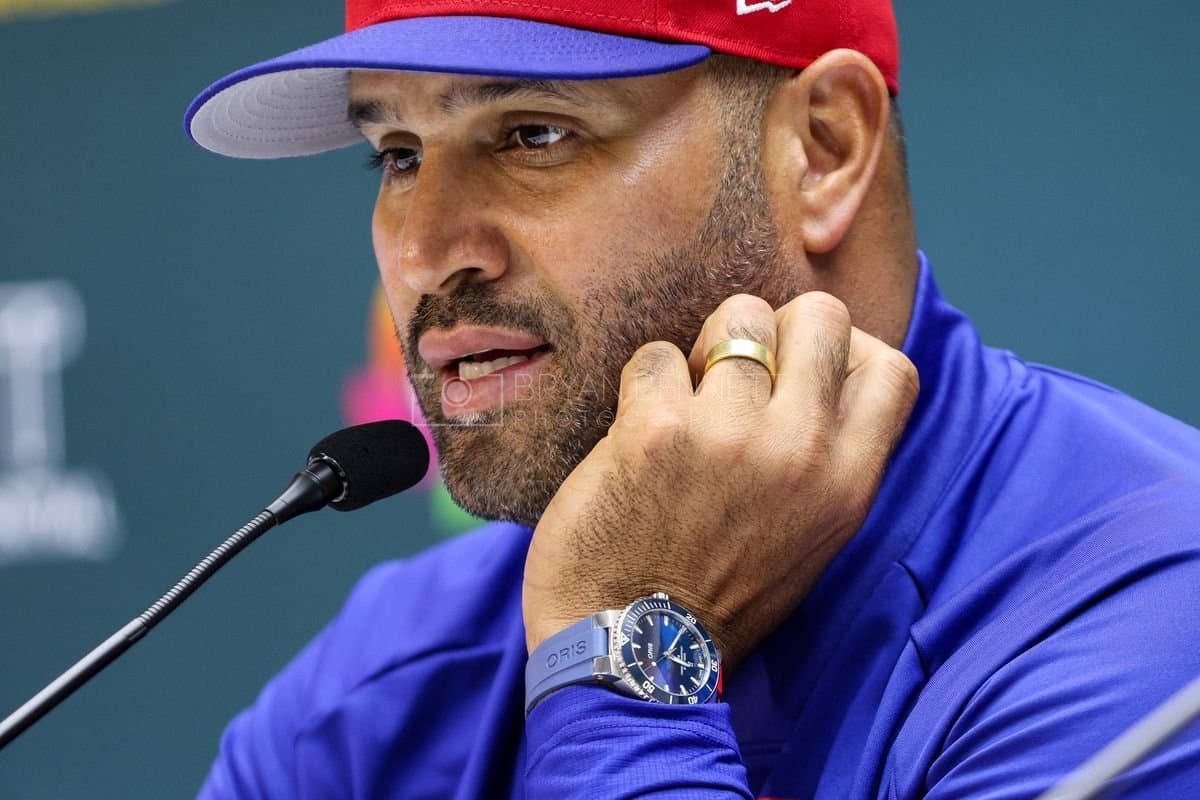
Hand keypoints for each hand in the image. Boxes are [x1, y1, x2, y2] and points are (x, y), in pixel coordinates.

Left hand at [522, 292, 918, 669]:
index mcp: (847, 484)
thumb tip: (817, 368)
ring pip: (734, 318)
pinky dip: (644, 385)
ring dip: (702, 354)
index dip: (846, 352)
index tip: (801, 376)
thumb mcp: (809, 537)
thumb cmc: (718, 593)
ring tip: (685, 406)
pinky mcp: (655, 431)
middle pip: (820, 315)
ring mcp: (729, 435)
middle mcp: (800, 453)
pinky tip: (638, 432)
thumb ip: (825, 456)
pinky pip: (655, 356)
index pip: (893, 365)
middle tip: (738, 375)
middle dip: (774, 329)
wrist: (635, 656)